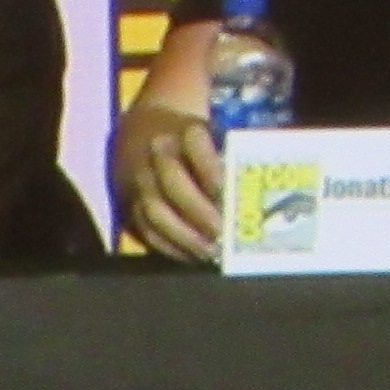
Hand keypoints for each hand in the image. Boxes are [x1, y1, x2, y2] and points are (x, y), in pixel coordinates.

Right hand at [113, 104, 223, 263]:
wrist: (145, 134)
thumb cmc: (197, 143)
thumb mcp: (216, 137)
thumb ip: (234, 161)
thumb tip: (259, 195)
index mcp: (184, 133)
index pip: (196, 147)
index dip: (212, 173)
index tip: (232, 195)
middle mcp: (157, 155)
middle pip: (173, 184)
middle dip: (199, 212)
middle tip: (223, 233)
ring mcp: (140, 182)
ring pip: (156, 212)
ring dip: (185, 236)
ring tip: (210, 252)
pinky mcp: (130, 206)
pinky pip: (147, 230)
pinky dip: (170, 247)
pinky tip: (193, 256)